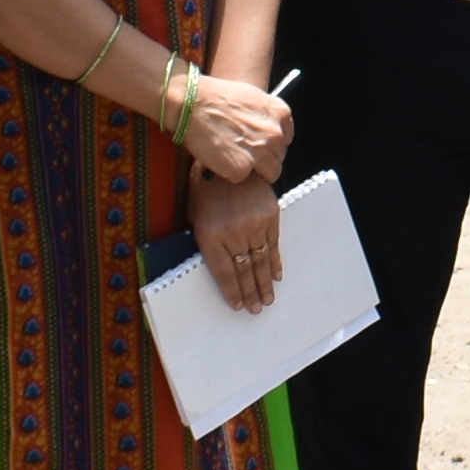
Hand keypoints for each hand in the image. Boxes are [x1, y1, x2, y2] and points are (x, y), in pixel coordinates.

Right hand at [177, 71, 293, 183]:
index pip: (285, 140)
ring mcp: (261, 152)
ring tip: (229, 156)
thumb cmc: (214, 96)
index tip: (255, 143)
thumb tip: (264, 130)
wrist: (190, 102)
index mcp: (280, 113)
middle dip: (262, 159)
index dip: (268, 144)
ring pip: (269, 175)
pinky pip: (242, 179)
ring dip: (251, 170)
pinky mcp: (242, 169)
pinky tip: (219, 160)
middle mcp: (276, 134)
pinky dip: (230, 174)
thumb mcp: (251, 97)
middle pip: (278, 159)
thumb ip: (264, 115)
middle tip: (238, 151)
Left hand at [193, 164, 284, 307]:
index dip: (232, 292)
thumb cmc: (205, 189)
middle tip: (256, 309)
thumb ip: (205, 242)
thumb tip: (218, 268)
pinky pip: (273, 244)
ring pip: (260, 261)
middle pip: (244, 270)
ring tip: (268, 300)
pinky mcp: (271, 215)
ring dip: (264, 283)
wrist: (228, 160)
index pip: (223, 272)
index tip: (238, 306)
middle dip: (250, 293)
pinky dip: (274, 262)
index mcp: (210, 235)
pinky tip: (276, 276)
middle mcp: (233, 233)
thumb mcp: (194, 216)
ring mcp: (254, 224)